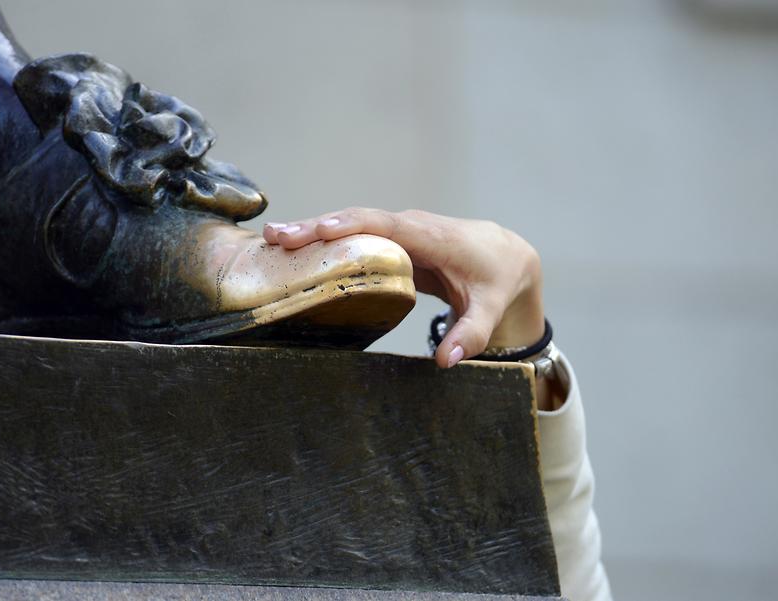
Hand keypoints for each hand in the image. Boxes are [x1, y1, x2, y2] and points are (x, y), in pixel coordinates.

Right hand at [263, 208, 544, 369]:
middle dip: (316, 227)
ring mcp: (397, 231)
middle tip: (277, 237)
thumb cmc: (496, 279)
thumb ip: (470, 335)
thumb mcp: (489, 309)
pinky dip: (325, 242)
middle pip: (357, 220)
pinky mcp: (390, 240)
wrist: (505, 255)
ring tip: (272, 241)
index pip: (387, 225)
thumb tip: (445, 361)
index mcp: (432, 237)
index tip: (319, 232)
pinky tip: (295, 251)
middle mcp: (410, 226)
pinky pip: (354, 237)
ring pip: (350, 225)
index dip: (352, 226)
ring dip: (313, 232)